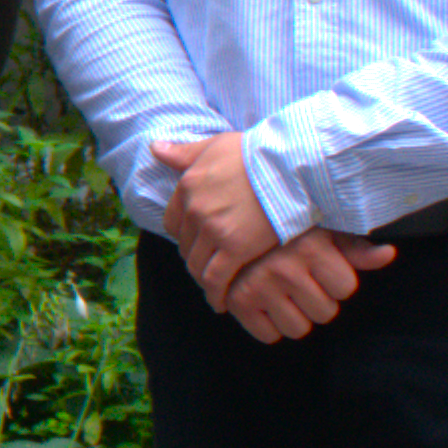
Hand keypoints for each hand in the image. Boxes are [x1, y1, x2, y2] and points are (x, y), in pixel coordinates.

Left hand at [152, 130, 281, 306]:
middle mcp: (195, 209)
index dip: (184, 234)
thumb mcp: (216, 145)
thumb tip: (154, 148)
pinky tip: (221, 302)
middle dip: (195, 257)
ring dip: (203, 278)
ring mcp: (213, 230)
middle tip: (207, 268)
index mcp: (188, 185)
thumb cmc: (259, 152)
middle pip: (186, 245)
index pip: (173, 220)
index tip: (196, 243)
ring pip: (198, 264)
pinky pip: (216, 279)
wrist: (292, 164)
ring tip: (215, 287)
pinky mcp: (235, 248)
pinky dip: (216, 293)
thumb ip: (184, 152)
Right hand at [221, 228, 394, 343]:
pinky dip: (269, 325)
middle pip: (325, 313)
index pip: (346, 289)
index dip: (337, 281)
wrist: (235, 230)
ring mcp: (259, 287)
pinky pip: (268, 336)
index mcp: (310, 248)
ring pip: (298, 329)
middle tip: (301, 282)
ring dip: (295, 316)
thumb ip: (356, 249)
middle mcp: (285, 269)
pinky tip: (267, 304)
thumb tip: (389, 254)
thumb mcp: (323, 231)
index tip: (321, 268)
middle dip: (318, 301)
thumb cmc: (286, 231)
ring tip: (285, 295)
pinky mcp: (238, 302)